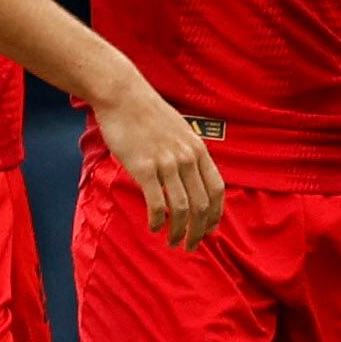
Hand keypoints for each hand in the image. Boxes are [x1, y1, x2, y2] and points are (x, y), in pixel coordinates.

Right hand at [88, 70, 222, 250]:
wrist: (123, 95)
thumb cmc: (147, 113)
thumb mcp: (179, 130)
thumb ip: (187, 153)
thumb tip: (190, 176)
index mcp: (198, 149)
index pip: (217, 189)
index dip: (216, 214)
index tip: (210, 230)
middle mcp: (187, 157)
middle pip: (202, 205)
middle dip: (199, 231)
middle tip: (191, 245)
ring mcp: (166, 162)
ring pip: (181, 209)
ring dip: (178, 231)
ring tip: (173, 242)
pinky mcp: (144, 167)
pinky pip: (156, 203)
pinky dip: (158, 220)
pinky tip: (154, 227)